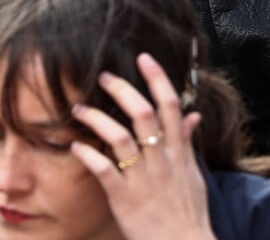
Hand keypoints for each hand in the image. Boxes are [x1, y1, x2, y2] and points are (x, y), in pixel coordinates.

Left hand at [70, 53, 216, 239]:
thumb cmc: (189, 211)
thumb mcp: (194, 173)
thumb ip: (188, 142)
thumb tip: (193, 115)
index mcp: (178, 150)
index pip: (170, 104)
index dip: (157, 78)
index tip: (144, 58)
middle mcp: (161, 159)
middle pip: (142, 114)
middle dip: (122, 90)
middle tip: (104, 76)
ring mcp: (142, 178)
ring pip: (119, 138)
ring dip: (97, 119)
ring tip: (79, 108)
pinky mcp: (124, 199)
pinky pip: (103, 171)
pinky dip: (88, 155)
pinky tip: (75, 145)